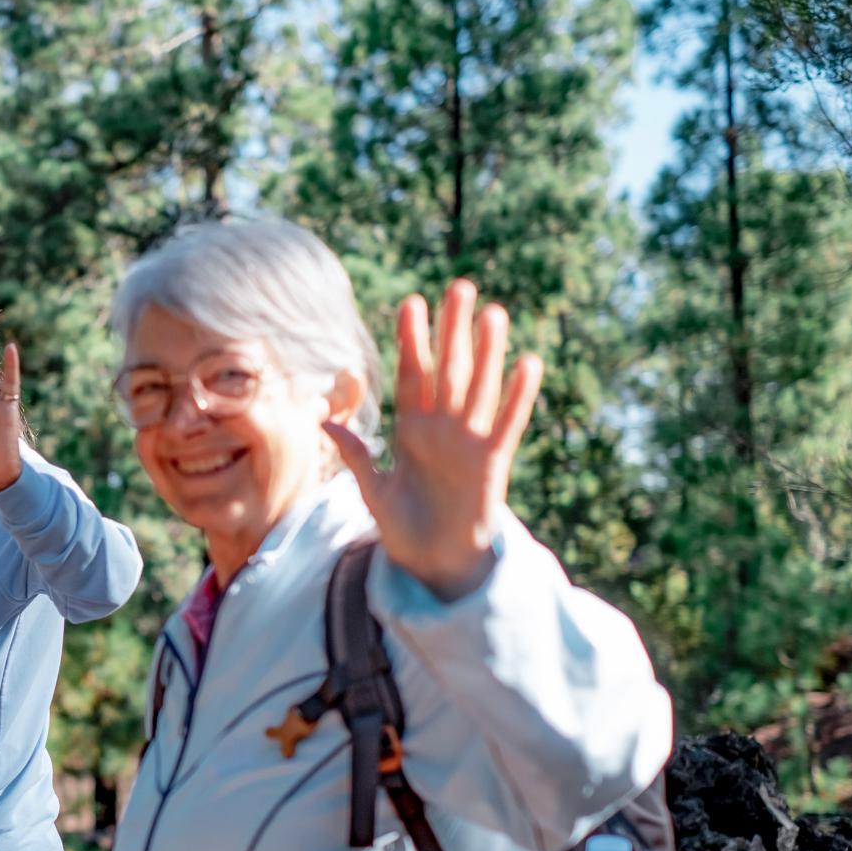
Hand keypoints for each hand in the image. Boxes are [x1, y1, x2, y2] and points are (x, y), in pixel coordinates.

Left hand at [324, 279, 541, 600]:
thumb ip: (357, 454)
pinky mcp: (493, 463)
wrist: (433, 564)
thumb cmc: (404, 527)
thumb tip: (324, 421)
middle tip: (460, 287)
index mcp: (412, 430)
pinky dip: (518, 396)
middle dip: (452, 331)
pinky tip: (528, 363)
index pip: (412, 375)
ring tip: (493, 314)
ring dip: (487, 353)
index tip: (411, 302)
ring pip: (479, 388)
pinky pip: (507, 423)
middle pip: (448, 370)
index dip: (412, 341)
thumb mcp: (373, 490)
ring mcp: (469, 442)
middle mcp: (442, 429)